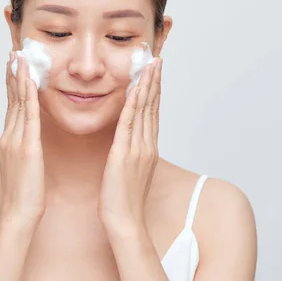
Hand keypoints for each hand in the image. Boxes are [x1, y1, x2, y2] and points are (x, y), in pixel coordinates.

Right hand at [0, 52, 45, 223]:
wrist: (19, 213)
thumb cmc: (24, 194)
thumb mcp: (22, 166)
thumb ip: (23, 149)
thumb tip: (27, 140)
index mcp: (9, 140)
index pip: (11, 106)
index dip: (12, 85)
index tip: (13, 67)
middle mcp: (8, 136)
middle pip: (10, 99)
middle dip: (12, 75)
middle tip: (13, 54)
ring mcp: (15, 140)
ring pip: (17, 102)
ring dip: (18, 78)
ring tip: (18, 57)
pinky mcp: (27, 146)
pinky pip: (28, 114)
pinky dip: (27, 94)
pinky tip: (29, 79)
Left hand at [98, 58, 161, 230]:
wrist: (125, 220)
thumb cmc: (124, 199)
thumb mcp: (131, 171)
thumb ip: (132, 153)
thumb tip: (130, 143)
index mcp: (148, 148)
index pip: (153, 113)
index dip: (155, 91)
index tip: (155, 73)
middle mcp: (147, 145)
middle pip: (153, 107)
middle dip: (155, 82)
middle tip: (157, 60)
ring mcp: (138, 149)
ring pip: (144, 111)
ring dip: (147, 86)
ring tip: (150, 66)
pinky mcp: (124, 154)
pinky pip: (129, 124)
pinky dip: (133, 105)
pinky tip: (135, 89)